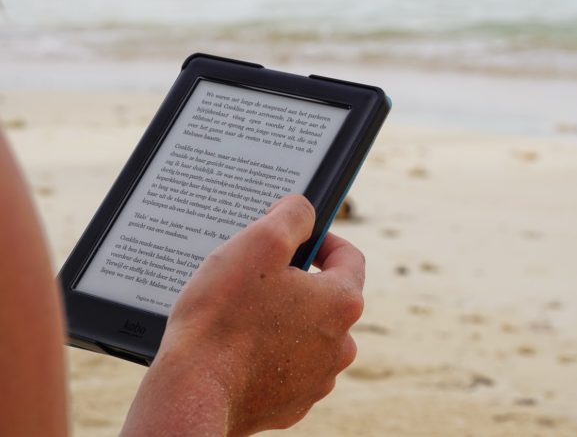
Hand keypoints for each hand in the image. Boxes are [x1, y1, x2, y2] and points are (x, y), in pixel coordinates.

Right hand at [121, 195, 364, 435]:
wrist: (191, 393)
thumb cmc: (222, 316)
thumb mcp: (259, 243)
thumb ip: (292, 215)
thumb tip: (303, 210)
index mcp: (341, 302)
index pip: (349, 256)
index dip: (322, 238)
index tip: (298, 238)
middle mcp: (340, 344)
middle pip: (326, 296)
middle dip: (297, 281)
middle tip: (258, 276)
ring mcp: (317, 378)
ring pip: (307, 333)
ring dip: (284, 318)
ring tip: (243, 314)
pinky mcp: (292, 403)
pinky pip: (287, 366)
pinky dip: (269, 353)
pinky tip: (238, 348)